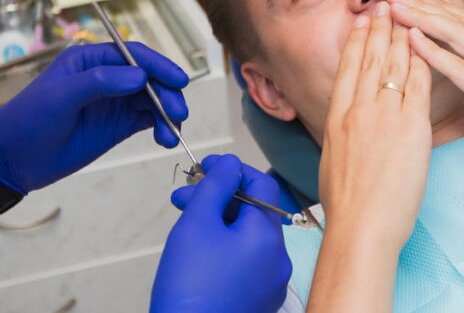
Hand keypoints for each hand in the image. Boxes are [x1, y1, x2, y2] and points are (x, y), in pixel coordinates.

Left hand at [0, 42, 188, 193]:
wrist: (12, 159)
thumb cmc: (27, 121)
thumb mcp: (59, 97)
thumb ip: (99, 83)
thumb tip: (139, 76)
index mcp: (90, 60)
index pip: (134, 56)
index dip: (159, 66)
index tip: (178, 81)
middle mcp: (106, 77)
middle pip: (150, 78)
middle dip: (167, 93)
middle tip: (178, 114)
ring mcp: (114, 102)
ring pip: (153, 100)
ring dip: (167, 113)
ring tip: (169, 134)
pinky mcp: (117, 125)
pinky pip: (148, 120)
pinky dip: (161, 127)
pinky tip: (164, 139)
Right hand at [152, 154, 291, 312]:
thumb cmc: (190, 290)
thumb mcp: (197, 223)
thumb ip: (215, 186)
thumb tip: (229, 164)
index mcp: (267, 236)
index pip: (261, 184)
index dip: (231, 170)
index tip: (205, 168)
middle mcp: (277, 259)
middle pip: (253, 210)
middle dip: (218, 197)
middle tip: (186, 195)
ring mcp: (269, 282)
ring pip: (247, 236)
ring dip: (219, 220)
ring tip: (186, 222)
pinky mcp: (257, 299)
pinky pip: (245, 261)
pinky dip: (224, 247)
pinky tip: (198, 250)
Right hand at [321, 1, 431, 244]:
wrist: (361, 225)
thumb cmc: (347, 203)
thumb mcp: (333, 158)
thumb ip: (343, 133)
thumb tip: (347, 124)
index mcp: (337, 118)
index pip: (348, 69)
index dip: (357, 41)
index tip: (362, 23)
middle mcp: (358, 111)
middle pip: (370, 59)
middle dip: (379, 29)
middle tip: (386, 6)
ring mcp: (384, 117)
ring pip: (394, 67)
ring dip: (401, 38)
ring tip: (407, 17)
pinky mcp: (411, 129)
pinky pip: (417, 87)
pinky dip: (421, 64)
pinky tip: (426, 49)